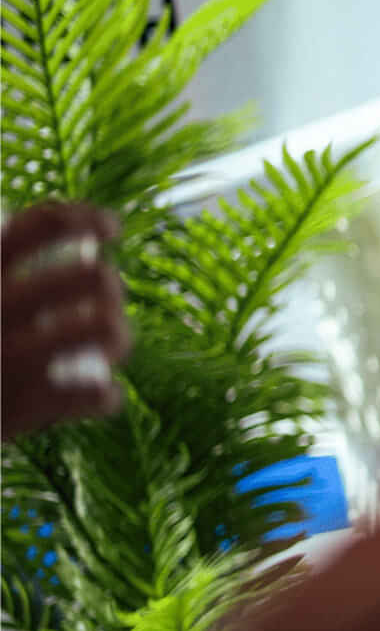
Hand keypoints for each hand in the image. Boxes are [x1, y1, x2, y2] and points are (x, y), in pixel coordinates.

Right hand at [1, 202, 131, 440]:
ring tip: (111, 342)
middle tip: (104, 300)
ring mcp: (7, 361)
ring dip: (117, 335)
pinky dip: (104, 396)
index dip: (87, 219)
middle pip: (92, 278)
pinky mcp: (15, 411)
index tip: (111, 227)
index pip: (43, 225)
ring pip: (103, 329)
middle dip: (110, 287)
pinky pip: (91, 395)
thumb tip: (31, 234)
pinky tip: (102, 394)